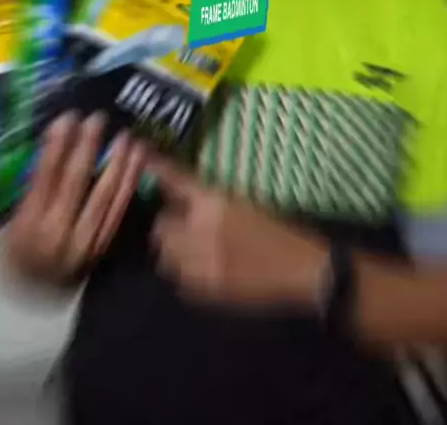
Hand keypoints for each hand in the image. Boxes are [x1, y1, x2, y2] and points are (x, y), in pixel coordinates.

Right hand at [3, 112, 145, 284]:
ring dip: (117, 164)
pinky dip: (129, 185)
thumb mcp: (17, 217)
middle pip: (75, 182)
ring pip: (104, 197)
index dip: (56, 145)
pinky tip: (137, 164)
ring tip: (126, 137)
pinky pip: (118, 212)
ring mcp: (83, 243)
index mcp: (29, 224)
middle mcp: (57, 234)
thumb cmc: (21, 247)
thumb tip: (55, 141)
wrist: (33, 295)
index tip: (68, 119)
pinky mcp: (102, 247)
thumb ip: (35, 186)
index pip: (44, 176)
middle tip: (97, 119)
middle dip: (87, 147)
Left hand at [149, 155, 325, 307]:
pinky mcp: (206, 290)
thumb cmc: (280, 230)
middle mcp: (201, 232)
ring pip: (166, 256)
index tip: (144, 157)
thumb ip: (208, 200)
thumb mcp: (245, 202)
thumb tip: (180, 194)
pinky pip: (180, 280)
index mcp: (215, 204)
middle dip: (167, 223)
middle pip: (161, 226)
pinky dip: (185, 272)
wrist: (302, 269)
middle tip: (182, 222)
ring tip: (192, 247)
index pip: (176, 182)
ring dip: (173, 249)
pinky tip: (205, 267)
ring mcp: (201, 264)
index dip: (157, 170)